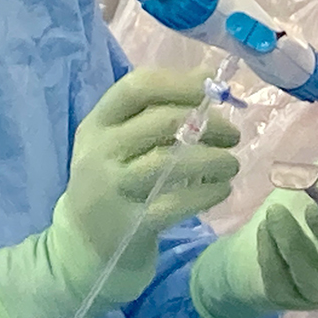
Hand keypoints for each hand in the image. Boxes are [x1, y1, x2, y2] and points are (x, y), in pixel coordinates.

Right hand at [0, 69, 240, 317]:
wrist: (85, 242)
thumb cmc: (113, 177)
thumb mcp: (120, 138)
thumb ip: (157, 107)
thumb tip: (207, 75)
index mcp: (97, 122)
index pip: (136, 87)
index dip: (178, 84)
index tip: (211, 91)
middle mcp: (99, 151)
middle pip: (161, 123)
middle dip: (208, 125)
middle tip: (232, 134)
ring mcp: (113, 189)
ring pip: (171, 163)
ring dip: (213, 160)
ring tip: (232, 163)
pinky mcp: (130, 223)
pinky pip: (177, 204)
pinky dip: (208, 194)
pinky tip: (222, 189)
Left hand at [189, 188, 317, 317]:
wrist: (245, 257)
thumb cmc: (288, 220)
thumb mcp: (309, 197)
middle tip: (312, 208)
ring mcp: (314, 293)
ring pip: (309, 275)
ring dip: (292, 241)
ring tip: (275, 212)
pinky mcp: (285, 299)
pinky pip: (280, 279)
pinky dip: (270, 253)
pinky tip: (262, 230)